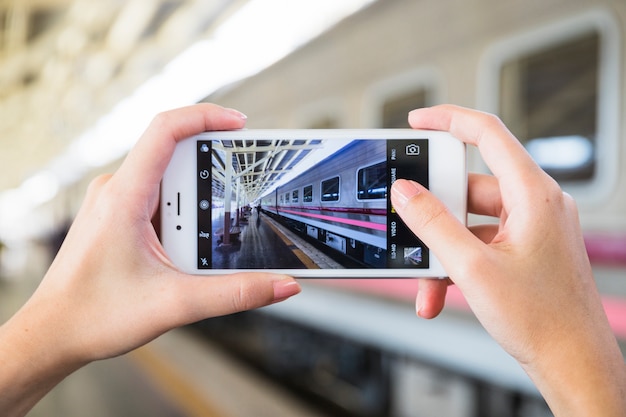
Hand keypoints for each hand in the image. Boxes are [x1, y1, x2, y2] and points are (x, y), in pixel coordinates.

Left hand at [0, 104, 300, 415]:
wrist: (53, 335)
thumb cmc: (93, 316)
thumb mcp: (175, 305)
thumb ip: (235, 294)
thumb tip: (281, 284)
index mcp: (124, 197)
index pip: (165, 130)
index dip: (206, 117)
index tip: (241, 124)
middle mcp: (117, 191)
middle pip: (176, 156)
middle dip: (214, 176)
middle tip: (241, 199)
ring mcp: (117, 202)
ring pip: (170, 182)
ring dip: (199, 204)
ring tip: (211, 237)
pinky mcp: (120, 217)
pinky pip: (160, 201)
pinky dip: (185, 216)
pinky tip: (193, 247)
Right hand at [390, 105, 625, 415]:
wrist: (572, 363)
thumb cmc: (542, 320)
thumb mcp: (472, 267)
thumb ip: (433, 224)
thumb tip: (406, 192)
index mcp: (534, 195)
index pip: (489, 134)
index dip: (449, 120)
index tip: (418, 121)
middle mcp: (536, 204)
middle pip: (470, 186)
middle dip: (434, 215)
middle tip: (409, 227)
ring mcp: (531, 228)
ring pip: (470, 221)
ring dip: (442, 250)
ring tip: (428, 283)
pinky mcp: (524, 249)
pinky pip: (480, 241)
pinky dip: (457, 262)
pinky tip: (442, 291)